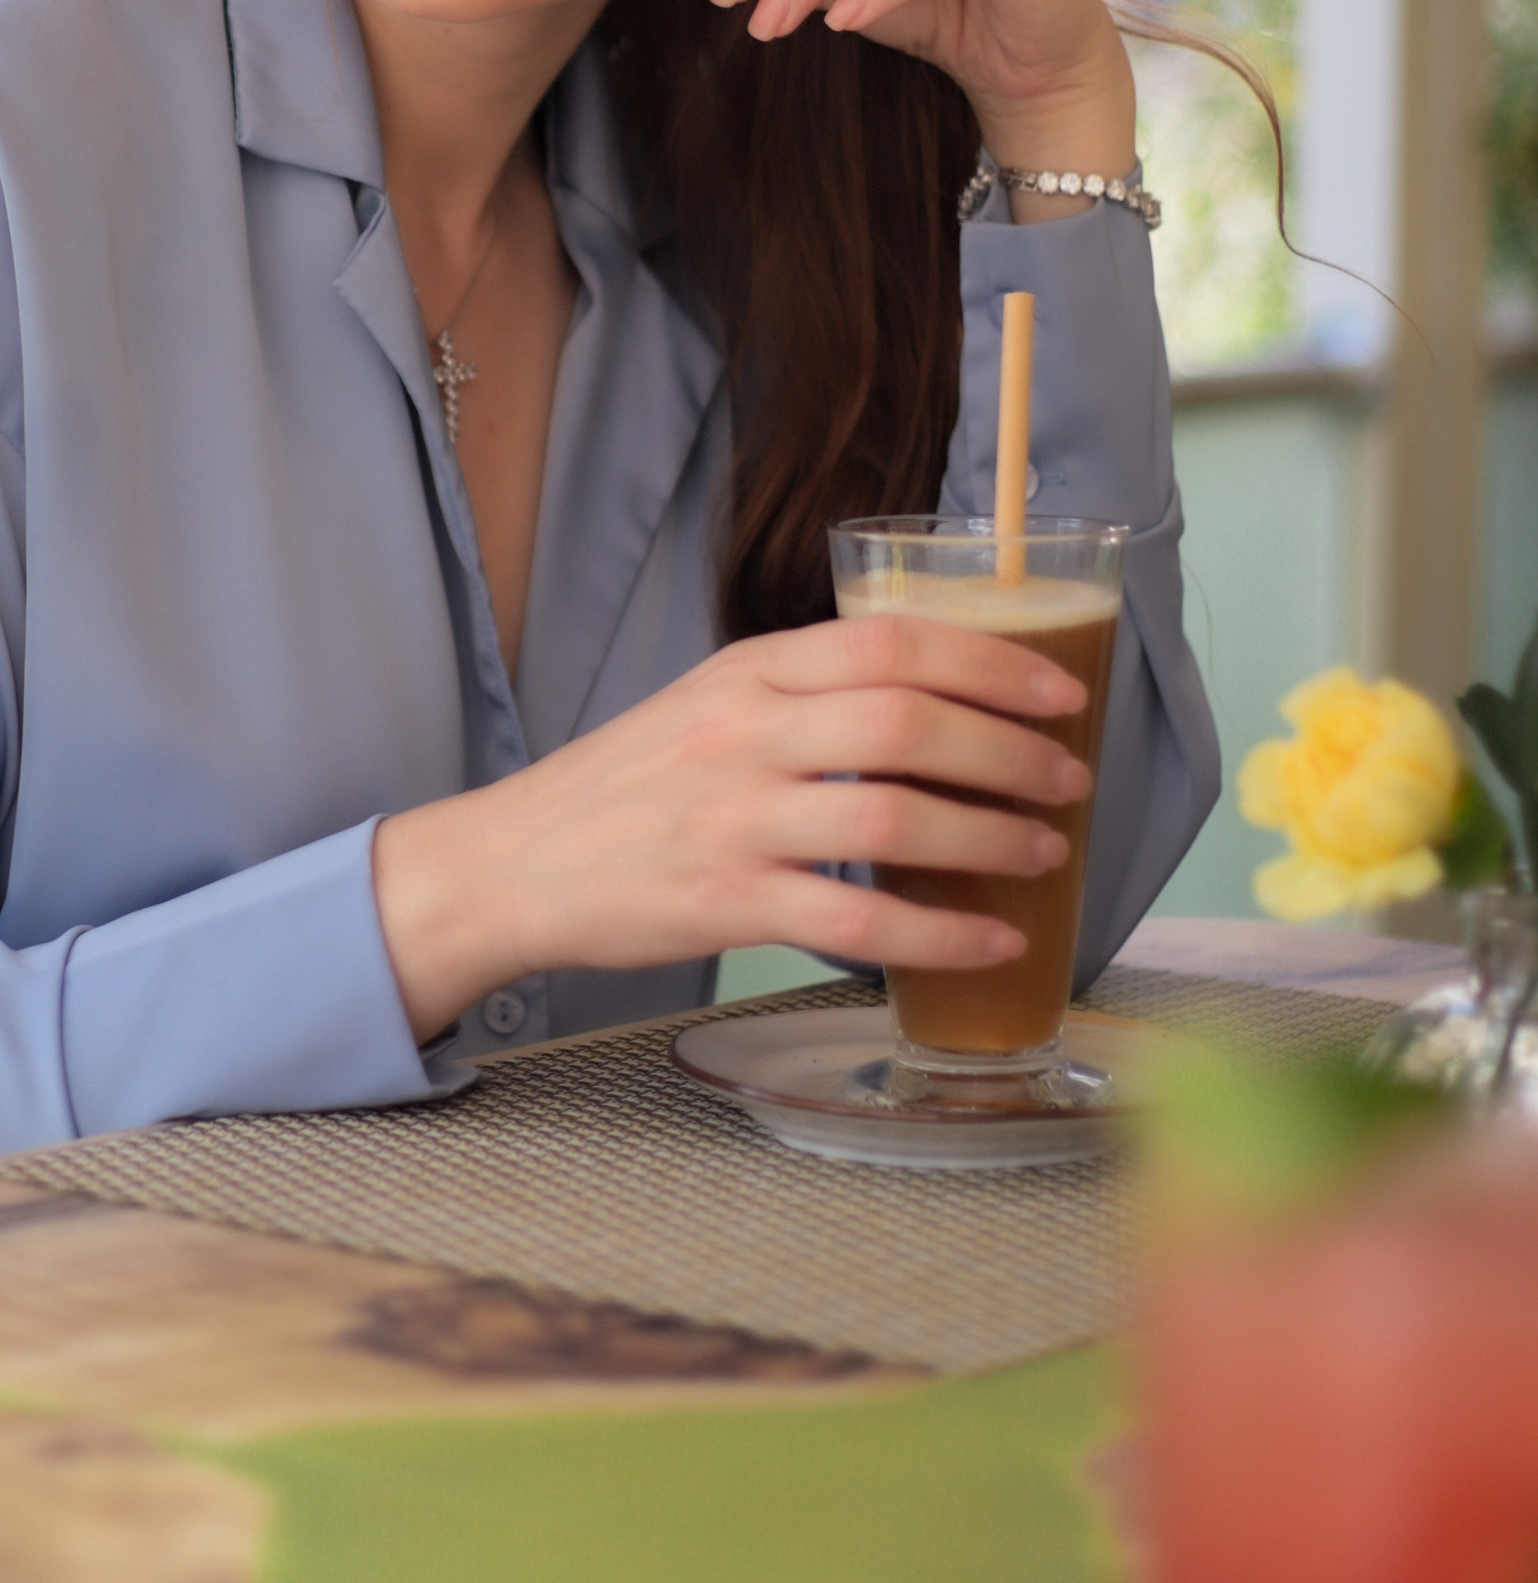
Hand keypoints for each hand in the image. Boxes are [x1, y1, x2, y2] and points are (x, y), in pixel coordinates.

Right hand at [372, 609, 1094, 1041]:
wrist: (515, 862)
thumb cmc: (628, 786)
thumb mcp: (708, 704)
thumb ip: (805, 694)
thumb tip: (940, 699)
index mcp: (747, 672)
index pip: (889, 640)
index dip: (991, 659)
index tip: (1059, 690)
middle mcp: (742, 734)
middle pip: (906, 721)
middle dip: (1011, 751)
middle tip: (1069, 778)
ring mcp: (732, 820)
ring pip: (893, 818)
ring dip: (991, 839)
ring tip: (1043, 854)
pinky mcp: (726, 904)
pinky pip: (857, 922)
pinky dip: (940, 935)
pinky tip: (989, 942)